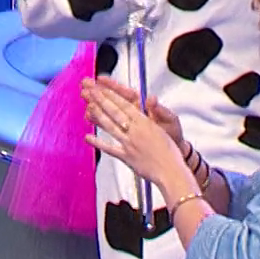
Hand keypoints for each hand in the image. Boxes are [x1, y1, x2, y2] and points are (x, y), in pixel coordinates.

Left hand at [84, 77, 193, 192]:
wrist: (172, 172)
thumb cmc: (170, 151)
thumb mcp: (165, 128)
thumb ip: (154, 112)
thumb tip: (149, 98)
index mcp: (145, 123)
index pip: (125, 105)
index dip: (112, 95)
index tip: (101, 87)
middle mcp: (135, 131)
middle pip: (115, 112)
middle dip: (101, 100)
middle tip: (88, 90)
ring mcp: (129, 144)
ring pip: (111, 127)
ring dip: (98, 116)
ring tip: (87, 106)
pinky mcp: (126, 157)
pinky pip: (109, 148)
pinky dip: (98, 143)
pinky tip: (87, 137)